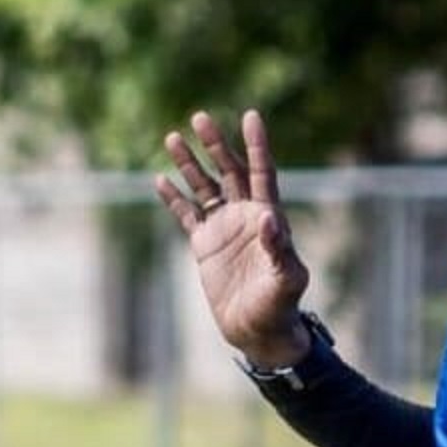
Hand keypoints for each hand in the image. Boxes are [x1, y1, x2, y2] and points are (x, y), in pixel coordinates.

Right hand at [155, 108, 312, 364]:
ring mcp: (224, 228)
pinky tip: (160, 179)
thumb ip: (279, 249)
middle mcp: (245, 216)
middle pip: (229, 171)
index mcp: (269, 217)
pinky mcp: (204, 245)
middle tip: (200, 117)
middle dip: (215, 145)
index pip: (262, 172)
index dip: (257, 145)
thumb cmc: (279, 305)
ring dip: (190, 164)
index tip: (251, 116)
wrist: (257, 330)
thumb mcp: (286, 279)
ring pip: (205, 187)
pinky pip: (186, 214)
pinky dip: (174, 198)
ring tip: (172, 137)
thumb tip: (269, 218)